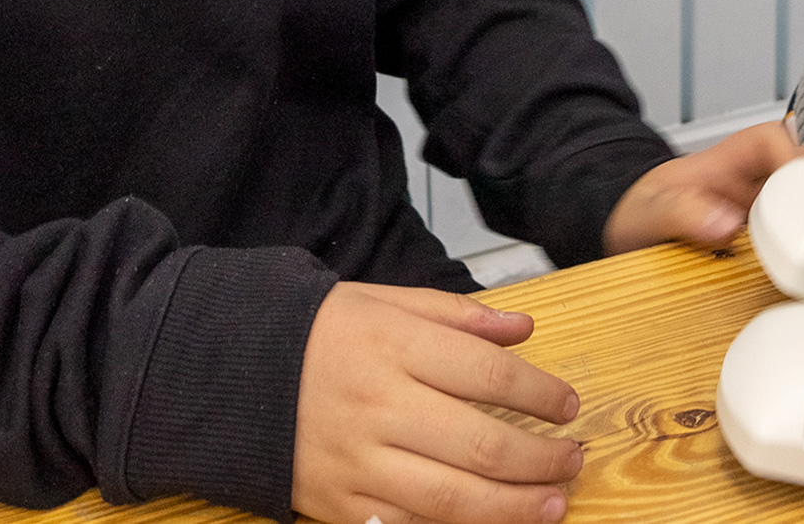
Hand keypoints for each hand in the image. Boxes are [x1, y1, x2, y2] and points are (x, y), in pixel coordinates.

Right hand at [290, 282, 583, 523]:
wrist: (230, 375)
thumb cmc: (318, 335)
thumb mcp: (385, 302)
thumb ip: (460, 316)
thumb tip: (524, 328)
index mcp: (394, 347)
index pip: (489, 374)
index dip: (540, 394)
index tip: (568, 405)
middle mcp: (380, 407)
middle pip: (482, 443)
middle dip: (541, 458)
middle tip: (573, 458)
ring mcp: (359, 462)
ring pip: (455, 498)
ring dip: (516, 506)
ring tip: (554, 502)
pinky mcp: (341, 504)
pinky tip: (494, 522)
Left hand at [600, 120, 803, 254]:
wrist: (629, 235)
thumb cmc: (638, 213)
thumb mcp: (646, 214)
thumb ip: (678, 214)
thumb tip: (724, 223)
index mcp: (724, 162)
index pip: (770, 140)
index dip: (792, 159)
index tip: (802, 190)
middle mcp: (749, 180)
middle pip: (803, 166)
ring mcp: (760, 207)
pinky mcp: (763, 235)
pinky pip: (797, 229)